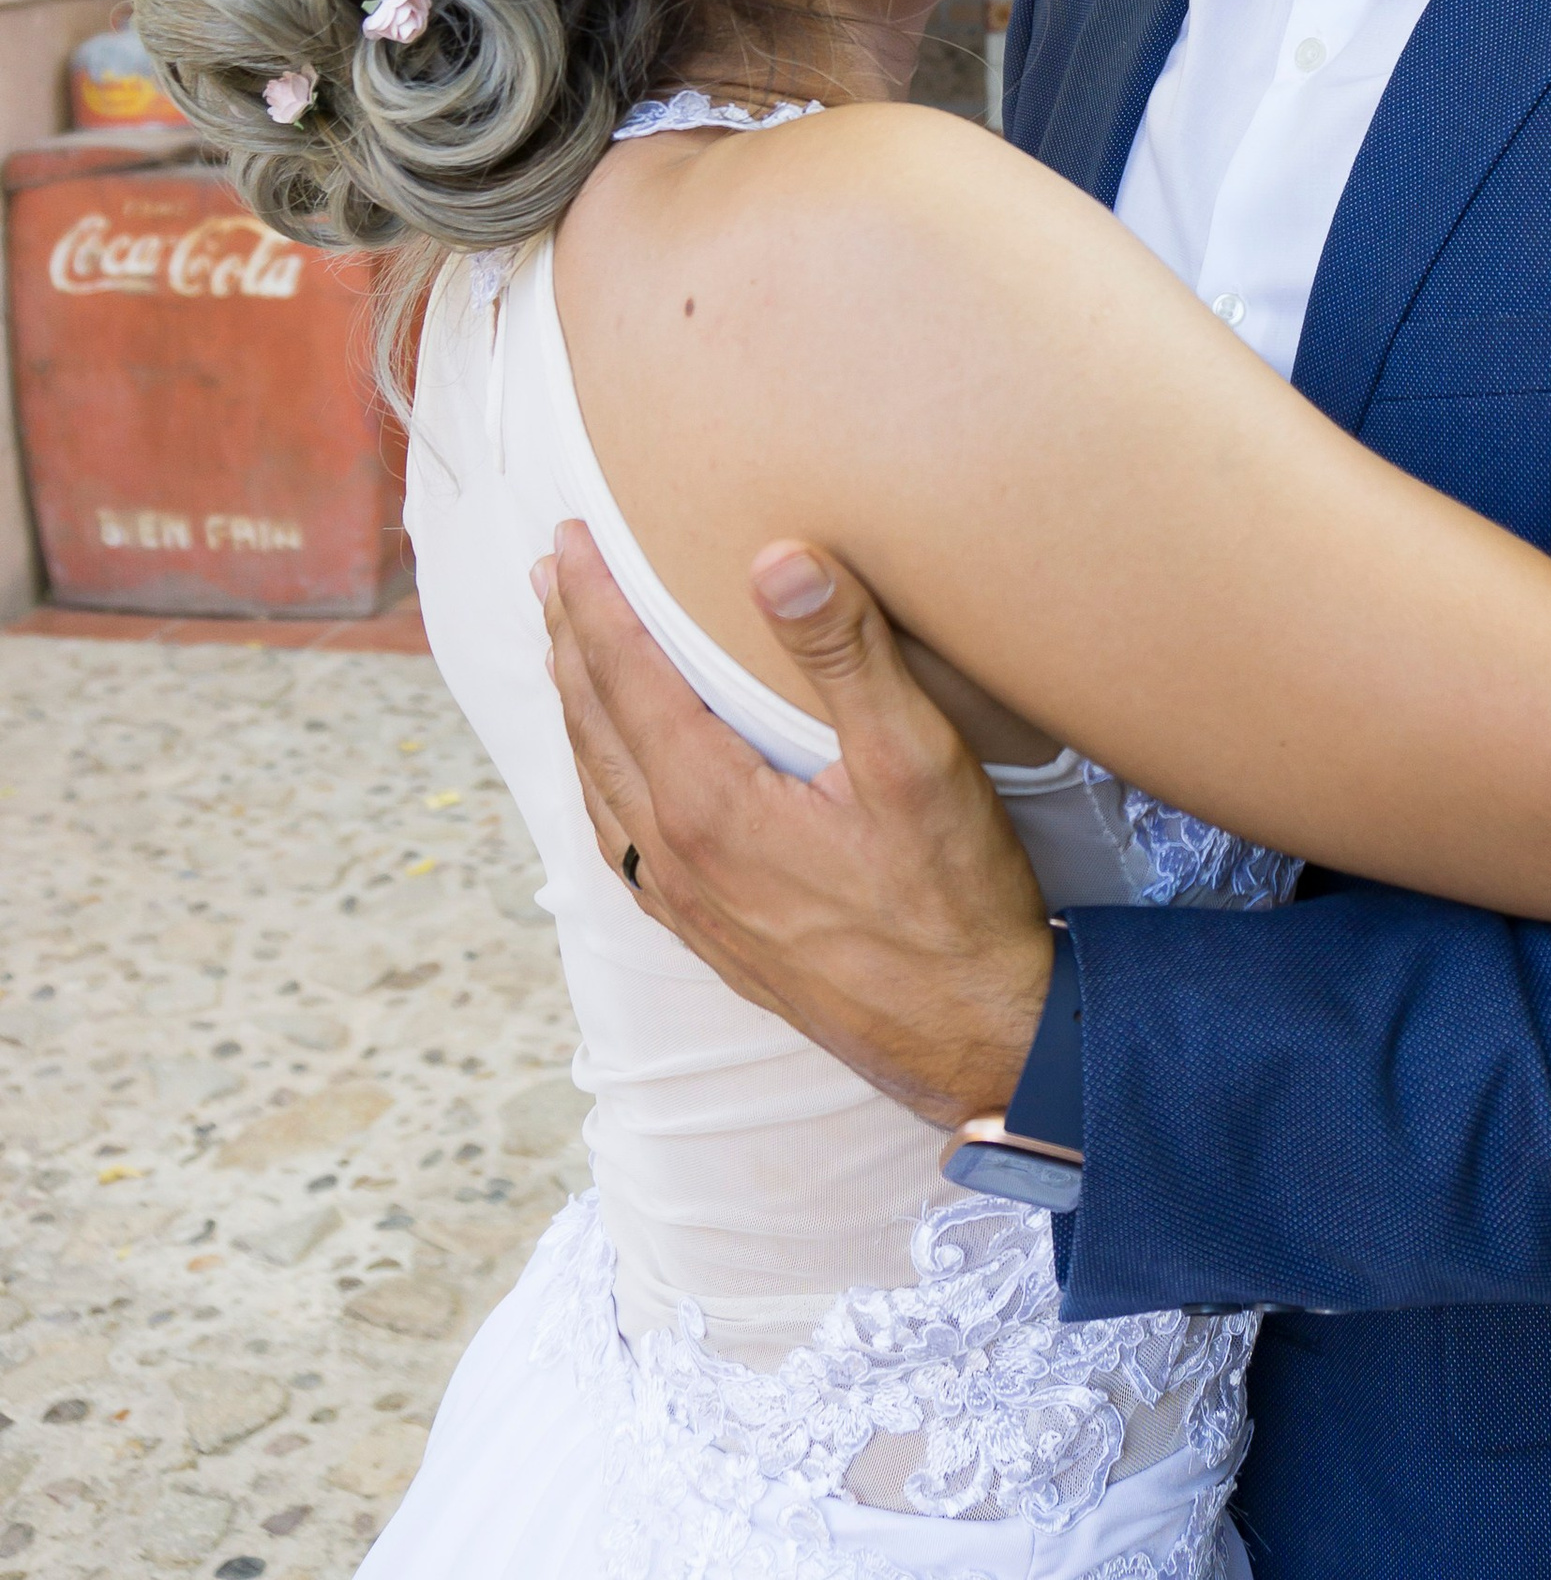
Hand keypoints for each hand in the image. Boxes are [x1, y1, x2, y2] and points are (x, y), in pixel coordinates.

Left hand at [536, 522, 1055, 1131]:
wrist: (973, 1041)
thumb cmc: (953, 906)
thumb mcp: (915, 763)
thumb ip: (846, 654)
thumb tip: (778, 556)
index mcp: (708, 804)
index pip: (625, 675)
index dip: (593, 600)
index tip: (569, 538)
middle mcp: (677, 857)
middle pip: (595, 728)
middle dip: (568, 645)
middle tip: (549, 579)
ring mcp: (689, 907)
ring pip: (600, 791)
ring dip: (578, 715)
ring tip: (568, 662)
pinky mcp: (714, 941)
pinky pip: (624, 847)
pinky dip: (602, 789)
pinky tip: (618, 786)